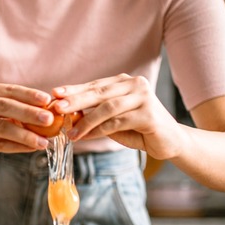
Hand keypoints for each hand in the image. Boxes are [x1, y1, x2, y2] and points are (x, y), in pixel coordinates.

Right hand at [0, 83, 56, 169]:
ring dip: (25, 135)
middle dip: (29, 113)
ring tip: (43, 141)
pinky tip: (30, 148)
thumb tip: (45, 111)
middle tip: (49, 119)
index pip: (7, 90)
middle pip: (4, 106)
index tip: (47, 100)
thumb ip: (11, 110)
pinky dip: (16, 147)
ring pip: (1, 127)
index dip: (28, 94)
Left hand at [51, 74, 185, 160]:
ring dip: (86, 121)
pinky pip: (117, 122)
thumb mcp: (113, 120)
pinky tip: (85, 136)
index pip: (95, 85)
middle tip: (57, 107)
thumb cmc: (138, 129)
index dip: (74, 90)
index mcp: (125, 82)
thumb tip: (66, 114)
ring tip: (70, 132)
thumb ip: (94, 114)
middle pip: (99, 92)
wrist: (169, 142)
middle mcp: (135, 84)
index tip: (54, 94)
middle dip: (75, 100)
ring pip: (107, 108)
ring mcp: (144, 97)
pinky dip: (98, 130)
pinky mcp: (148, 114)